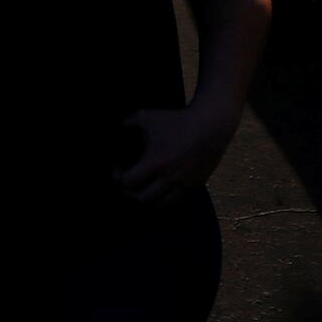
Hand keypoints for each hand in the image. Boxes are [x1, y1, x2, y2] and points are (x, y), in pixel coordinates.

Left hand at [115, 106, 236, 204]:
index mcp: (155, 162)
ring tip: (141, 188)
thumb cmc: (175, 120)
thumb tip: (110, 131)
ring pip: (160, 205)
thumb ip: (125, 124)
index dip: (118, 178)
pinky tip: (158, 189)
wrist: (210, 125)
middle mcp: (170, 177)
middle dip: (129, 192)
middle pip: (141, 198)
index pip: (128, 183)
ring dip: (147, 199)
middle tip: (127, 183)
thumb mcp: (145, 116)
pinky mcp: (195, 185)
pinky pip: (176, 203)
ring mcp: (184, 183)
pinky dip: (164, 201)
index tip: (118, 170)